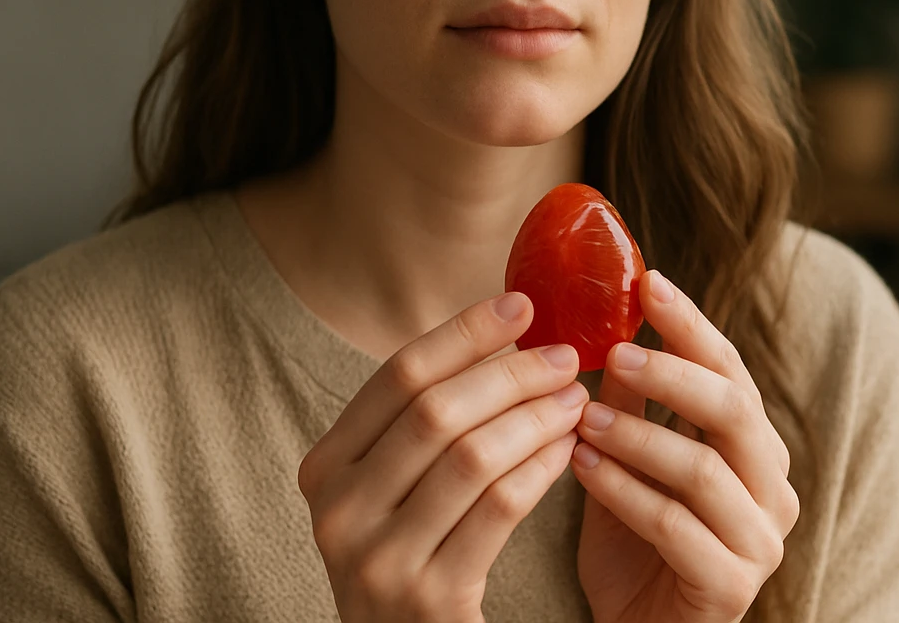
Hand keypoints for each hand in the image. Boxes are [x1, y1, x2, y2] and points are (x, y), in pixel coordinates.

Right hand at [297, 291, 588, 622]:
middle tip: (565, 355)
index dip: (464, 334)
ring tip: (574, 399)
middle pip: (436, 411)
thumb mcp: (392, 487)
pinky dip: (541, 468)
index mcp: (324, 467)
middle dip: (510, 373)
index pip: (398, 376)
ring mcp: (378, 559)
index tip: (521, 305)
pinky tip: (568, 448)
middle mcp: (338, 511)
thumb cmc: (412, 553)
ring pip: (472, 457)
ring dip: (535, 418)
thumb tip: (504, 327)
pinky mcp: (428, 599)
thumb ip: (424, 421)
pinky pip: (499, 509)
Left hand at [571, 270, 799, 622]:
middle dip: (671, 374)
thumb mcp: (626, 457)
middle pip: (733, 411)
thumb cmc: (634, 539)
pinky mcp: (731, 586)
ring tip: (583, 415)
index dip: (692, 325)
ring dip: (638, 436)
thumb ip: (627, 401)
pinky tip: (582, 468)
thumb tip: (599, 320)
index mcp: (755, 447)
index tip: (649, 283)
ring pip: (704, 469)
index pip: (731, 371)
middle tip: (615, 352)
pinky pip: (676, 528)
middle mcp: (772, 488)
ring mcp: (759, 541)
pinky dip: (625, 493)